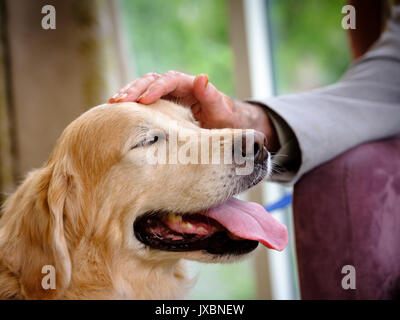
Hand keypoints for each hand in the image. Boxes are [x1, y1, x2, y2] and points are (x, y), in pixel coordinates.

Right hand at [109, 71, 279, 150]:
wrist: (222, 127)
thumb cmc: (224, 120)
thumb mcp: (221, 111)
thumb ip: (212, 96)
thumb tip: (202, 77)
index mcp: (189, 85)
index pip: (169, 81)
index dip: (156, 89)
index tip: (144, 100)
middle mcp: (175, 86)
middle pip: (151, 80)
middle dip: (135, 89)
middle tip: (120, 101)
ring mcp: (166, 95)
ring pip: (143, 87)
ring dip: (128, 93)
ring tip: (112, 103)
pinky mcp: (160, 104)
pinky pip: (142, 100)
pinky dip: (130, 104)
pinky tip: (116, 111)